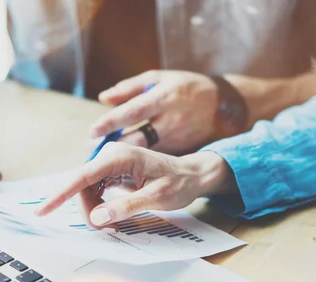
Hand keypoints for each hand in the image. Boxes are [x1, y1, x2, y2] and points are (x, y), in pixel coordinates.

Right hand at [35, 142, 235, 226]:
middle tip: (107, 230)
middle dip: (87, 211)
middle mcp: (111, 154)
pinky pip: (94, 190)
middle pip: (82, 186)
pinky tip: (111, 216)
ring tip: (114, 224)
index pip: (82, 176)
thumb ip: (127, 207)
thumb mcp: (158, 198)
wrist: (192, 175)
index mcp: (121, 156)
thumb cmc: (179, 184)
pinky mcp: (111, 171)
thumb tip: (97, 217)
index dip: (60, 194)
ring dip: (93, 210)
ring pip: (86, 190)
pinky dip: (98, 206)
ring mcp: (110, 162)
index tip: (42, 210)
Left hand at [90, 71, 220, 154]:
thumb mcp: (160, 79)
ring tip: (100, 160)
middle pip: (136, 140)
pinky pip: (154, 161)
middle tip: (91, 151)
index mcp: (164, 99)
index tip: (93, 130)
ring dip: (121, 160)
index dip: (112, 121)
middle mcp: (170, 122)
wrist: (224, 109)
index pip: (134, 111)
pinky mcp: (181, 153)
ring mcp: (176, 140)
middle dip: (112, 148)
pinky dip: (136, 166)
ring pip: (144, 155)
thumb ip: (131, 88)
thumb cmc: (187, 88)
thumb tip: (104, 98)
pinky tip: (120, 168)